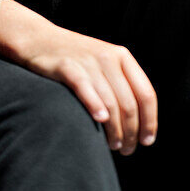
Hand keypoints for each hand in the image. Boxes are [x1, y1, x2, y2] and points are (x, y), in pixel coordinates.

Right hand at [18, 21, 157, 155]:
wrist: (40, 40)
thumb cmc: (76, 60)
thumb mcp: (104, 64)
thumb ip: (121, 85)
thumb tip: (140, 123)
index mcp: (122, 57)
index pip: (146, 94)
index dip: (150, 121)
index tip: (147, 141)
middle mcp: (108, 57)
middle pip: (129, 103)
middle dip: (131, 132)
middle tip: (126, 150)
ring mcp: (88, 61)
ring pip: (110, 102)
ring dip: (115, 130)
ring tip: (113, 146)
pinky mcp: (67, 66)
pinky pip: (85, 88)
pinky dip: (94, 105)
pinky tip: (99, 121)